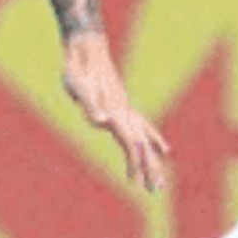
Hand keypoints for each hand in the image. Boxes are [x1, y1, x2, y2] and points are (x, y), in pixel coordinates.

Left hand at [61, 32, 169, 192]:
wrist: (86, 46)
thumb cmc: (77, 67)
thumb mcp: (76, 85)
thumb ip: (89, 104)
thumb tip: (103, 122)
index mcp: (115, 111)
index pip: (130, 142)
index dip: (135, 163)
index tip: (137, 184)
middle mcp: (125, 111)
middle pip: (143, 145)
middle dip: (150, 168)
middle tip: (157, 190)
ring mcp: (126, 108)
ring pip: (146, 139)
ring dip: (153, 160)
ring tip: (161, 178)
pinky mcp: (123, 105)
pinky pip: (143, 127)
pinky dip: (153, 140)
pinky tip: (161, 148)